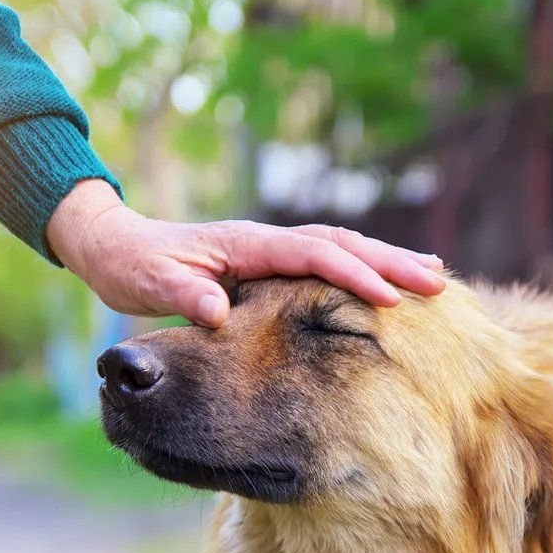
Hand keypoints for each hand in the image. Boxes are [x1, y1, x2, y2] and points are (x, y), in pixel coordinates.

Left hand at [46, 179, 445, 326]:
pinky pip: (324, 261)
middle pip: (341, 243)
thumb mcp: (149, 284)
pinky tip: (381, 283)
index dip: (353, 274)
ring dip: (384, 260)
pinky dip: (359, 267)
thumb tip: (216, 311)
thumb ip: (182, 296)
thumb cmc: (132, 267)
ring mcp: (268, 249)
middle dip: (389, 262)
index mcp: (245, 245)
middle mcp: (264, 241)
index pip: (312, 255)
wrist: (115, 246)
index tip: (391, 299)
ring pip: (339, 248)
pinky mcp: (267, 262)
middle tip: (438, 282)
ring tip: (431, 275)